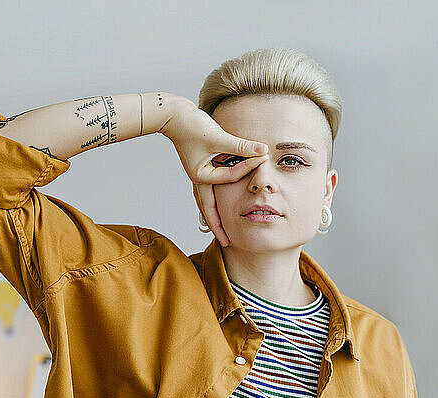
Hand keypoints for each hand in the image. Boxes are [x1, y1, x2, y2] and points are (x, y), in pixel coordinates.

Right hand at [160, 97, 269, 246]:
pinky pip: (210, 187)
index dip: (248, 167)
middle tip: (227, 242)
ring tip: (221, 229)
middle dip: (218, 225)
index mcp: (201, 176)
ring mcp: (198, 173)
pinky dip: (215, 197)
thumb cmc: (192, 125)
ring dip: (215, 214)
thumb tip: (263, 151)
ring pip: (207, 200)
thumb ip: (241, 146)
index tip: (264, 159)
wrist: (173, 115)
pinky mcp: (200, 165)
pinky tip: (220, 202)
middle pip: (209, 208)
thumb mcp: (218, 137)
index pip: (230, 178)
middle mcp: (198, 178)